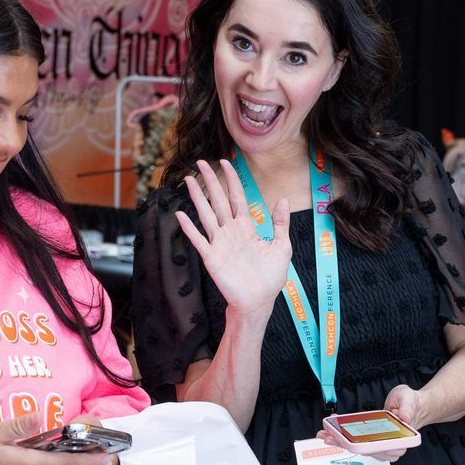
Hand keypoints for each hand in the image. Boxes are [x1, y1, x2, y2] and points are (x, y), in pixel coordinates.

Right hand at [174, 159, 291, 320]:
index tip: (226, 162)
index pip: (237, 197)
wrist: (259, 301)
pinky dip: (189, 228)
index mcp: (246, 227)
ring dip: (198, 197)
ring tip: (189, 180)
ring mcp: (220, 243)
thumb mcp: (282, 246)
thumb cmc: (270, 277)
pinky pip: (199, 239)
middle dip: (210, 181)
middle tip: (201, 162)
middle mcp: (231, 232)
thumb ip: (280, 223)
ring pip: (207, 214)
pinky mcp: (212, 257)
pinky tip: (181, 215)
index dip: (232, 179)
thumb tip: (283, 199)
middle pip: (219, 200)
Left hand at [318, 384, 429, 461]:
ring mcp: (382, 446)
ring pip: (359, 448)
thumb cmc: (411, 404)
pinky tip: (333, 432)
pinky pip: (358, 442)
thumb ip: (407, 408)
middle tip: (327, 437)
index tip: (345, 441)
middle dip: (344, 444)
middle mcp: (391, 447)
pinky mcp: (374, 441)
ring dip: (341, 442)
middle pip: (365, 450)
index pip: (378, 448)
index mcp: (401, 441)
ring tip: (326, 435)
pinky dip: (345, 438)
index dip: (360, 446)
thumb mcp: (409, 400)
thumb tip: (404, 418)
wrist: (413, 405)